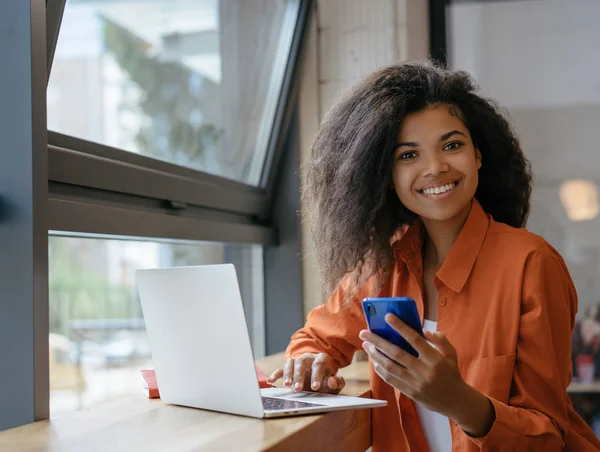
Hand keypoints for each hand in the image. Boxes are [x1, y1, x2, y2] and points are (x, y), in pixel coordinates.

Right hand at [266, 353, 345, 393]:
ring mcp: (297, 362)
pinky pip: (280, 369)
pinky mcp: (289, 368)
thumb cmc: (326, 378)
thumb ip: (336, 382)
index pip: (318, 365)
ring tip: (287, 386)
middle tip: (298, 389)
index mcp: (320, 359)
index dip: (316, 376)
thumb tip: (332, 381)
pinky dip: (275, 374)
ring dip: (288, 374)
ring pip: (291, 363)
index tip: (315, 387)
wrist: (317, 372)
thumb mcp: (333, 381)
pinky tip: (271, 381)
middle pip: (301, 363)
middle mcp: (307, 358)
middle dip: (299, 376)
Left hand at [359, 314, 494, 436]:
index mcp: (435, 359)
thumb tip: (422, 331)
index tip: (387, 317)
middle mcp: (423, 371)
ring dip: (375, 355)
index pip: (415, 340)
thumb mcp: (451, 354)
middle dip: (377, 342)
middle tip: (363, 332)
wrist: (455, 402)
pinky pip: (390, 379)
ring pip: (389, 367)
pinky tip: (374, 360)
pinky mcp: (409, 393)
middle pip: (396, 353)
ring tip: (366, 345)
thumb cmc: (451, 373)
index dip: (400, 327)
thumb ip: (439, 340)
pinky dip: (380, 369)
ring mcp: (414, 383)